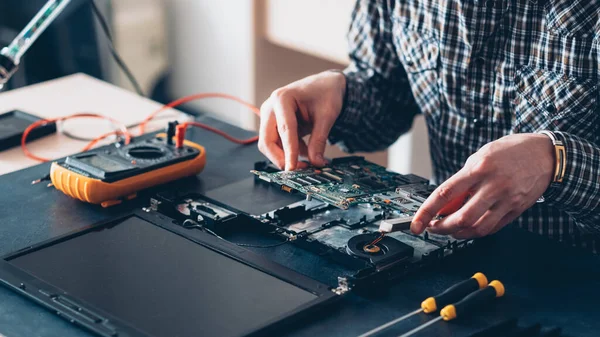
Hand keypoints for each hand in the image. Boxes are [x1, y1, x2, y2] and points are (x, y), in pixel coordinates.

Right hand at [258, 71, 345, 170]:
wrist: (325, 85)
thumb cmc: (325, 93)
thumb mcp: (327, 116)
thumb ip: (319, 140)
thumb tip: (315, 162)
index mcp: (282, 99)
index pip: (284, 130)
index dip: (288, 152)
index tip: (292, 168)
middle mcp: (271, 108)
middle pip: (267, 141)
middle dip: (281, 158)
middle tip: (299, 170)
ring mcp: (271, 117)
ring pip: (270, 145)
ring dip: (286, 156)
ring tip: (307, 162)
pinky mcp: (275, 125)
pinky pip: (277, 144)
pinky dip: (290, 152)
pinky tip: (306, 153)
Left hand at [411, 133, 554, 238]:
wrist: (546, 154)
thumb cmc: (510, 152)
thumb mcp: (480, 156)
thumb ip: (462, 179)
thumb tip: (445, 202)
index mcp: (479, 169)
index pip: (445, 194)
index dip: (427, 211)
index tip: (417, 223)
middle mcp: (493, 186)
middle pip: (461, 217)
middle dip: (441, 228)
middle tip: (432, 228)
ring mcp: (506, 200)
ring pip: (477, 228)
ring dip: (457, 233)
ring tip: (448, 230)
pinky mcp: (516, 210)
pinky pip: (492, 228)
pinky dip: (475, 232)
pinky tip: (467, 229)